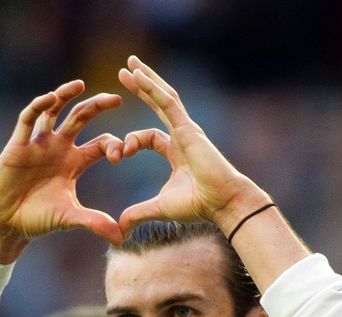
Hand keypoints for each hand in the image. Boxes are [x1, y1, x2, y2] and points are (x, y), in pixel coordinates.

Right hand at [0, 80, 124, 258]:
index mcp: (76, 162)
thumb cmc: (37, 220)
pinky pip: (28, 120)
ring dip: (65, 96)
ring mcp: (38, 144)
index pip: (102, 144)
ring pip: (54, 111)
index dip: (115, 145)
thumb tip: (121, 237)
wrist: (4, 225)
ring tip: (80, 85)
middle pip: (82, 118)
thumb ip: (95, 222)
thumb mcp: (70, 218)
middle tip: (117, 98)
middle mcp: (59, 148)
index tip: (123, 153)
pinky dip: (38, 107)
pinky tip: (50, 98)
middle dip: (98, 107)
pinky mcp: (17, 145)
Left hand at [114, 56, 268, 236]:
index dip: (129, 142)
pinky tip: (137, 74)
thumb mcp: (159, 208)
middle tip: (125, 71)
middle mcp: (182, 136)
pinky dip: (152, 87)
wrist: (223, 203)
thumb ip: (138, 214)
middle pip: (159, 104)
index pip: (149, 137)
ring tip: (130, 63)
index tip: (118, 155)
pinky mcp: (188, 128)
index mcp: (176, 152)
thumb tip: (119, 229)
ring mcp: (187, 129)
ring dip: (146, 79)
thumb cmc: (199, 206)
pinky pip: (167, 102)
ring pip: (163, 97)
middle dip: (142, 87)